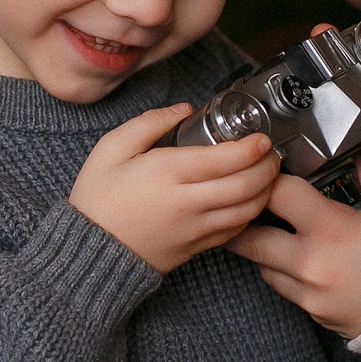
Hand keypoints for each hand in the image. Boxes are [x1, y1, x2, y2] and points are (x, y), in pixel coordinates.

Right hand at [70, 104, 282, 273]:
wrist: (89, 251)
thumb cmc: (97, 199)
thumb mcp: (110, 149)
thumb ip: (149, 123)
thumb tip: (183, 109)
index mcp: (165, 173)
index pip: (223, 160)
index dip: (250, 148)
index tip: (262, 138)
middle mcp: (186, 203)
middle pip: (244, 186)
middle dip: (267, 168)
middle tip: (271, 154)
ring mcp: (194, 229)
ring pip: (246, 211)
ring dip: (264, 191)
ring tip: (267, 174)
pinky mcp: (195, 248)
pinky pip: (234, 231)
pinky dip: (250, 214)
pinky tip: (250, 200)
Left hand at [227, 159, 360, 338]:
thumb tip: (356, 163)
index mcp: (330, 228)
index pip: (276, 194)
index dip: (269, 179)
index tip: (269, 173)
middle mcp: (311, 263)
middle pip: (250, 240)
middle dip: (243, 221)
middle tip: (242, 207)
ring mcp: (310, 294)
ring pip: (264, 269)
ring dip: (265, 250)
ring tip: (275, 234)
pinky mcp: (317, 315)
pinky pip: (288, 291)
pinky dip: (288, 275)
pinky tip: (304, 262)